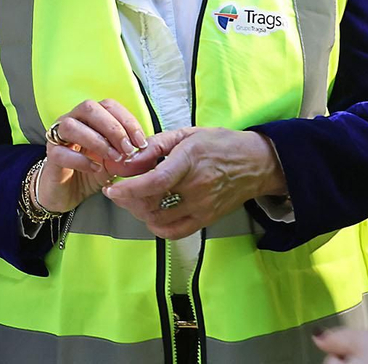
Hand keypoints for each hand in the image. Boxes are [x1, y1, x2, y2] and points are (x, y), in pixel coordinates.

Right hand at [36, 99, 155, 213]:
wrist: (67, 193)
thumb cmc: (91, 170)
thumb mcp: (115, 160)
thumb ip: (128, 152)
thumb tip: (148, 150)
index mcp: (89, 117)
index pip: (108, 105)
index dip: (127, 120)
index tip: (140, 142)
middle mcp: (71, 120)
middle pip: (89, 108)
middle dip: (112, 127)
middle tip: (127, 149)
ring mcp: (57, 137)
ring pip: (72, 126)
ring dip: (97, 141)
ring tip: (113, 158)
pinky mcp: (50, 157)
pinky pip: (61, 152)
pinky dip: (81, 160)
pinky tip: (95, 168)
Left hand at [102, 127, 285, 238]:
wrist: (255, 163)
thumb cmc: (220, 144)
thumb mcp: (187, 134)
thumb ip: (155, 146)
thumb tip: (129, 160)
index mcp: (190, 160)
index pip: (155, 181)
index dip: (129, 188)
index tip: (112, 188)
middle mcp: (196, 187)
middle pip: (153, 202)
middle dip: (128, 199)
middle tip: (119, 191)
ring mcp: (203, 206)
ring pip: (159, 219)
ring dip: (140, 212)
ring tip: (135, 200)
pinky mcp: (206, 220)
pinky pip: (175, 232)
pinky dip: (157, 226)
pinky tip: (151, 215)